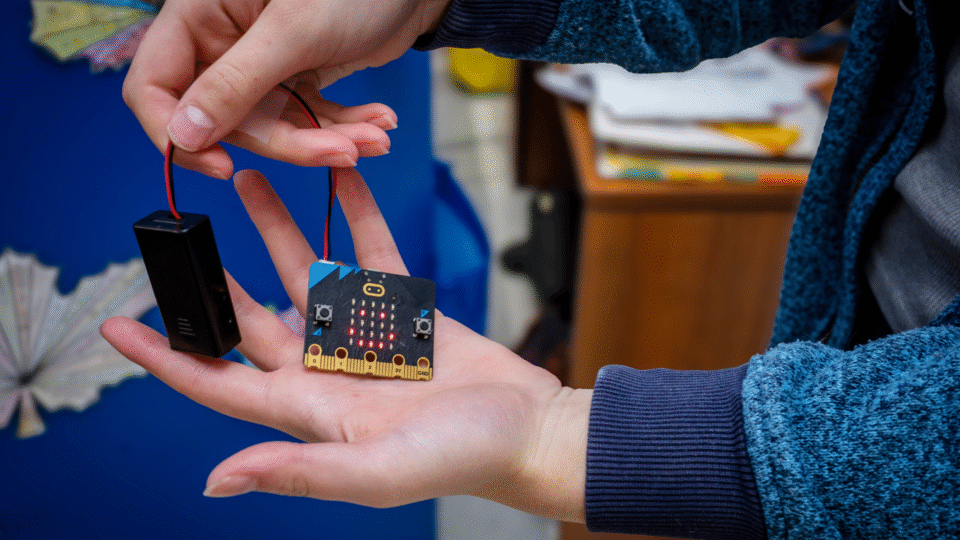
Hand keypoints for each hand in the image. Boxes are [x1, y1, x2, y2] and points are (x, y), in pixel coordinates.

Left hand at [100, 168, 589, 521]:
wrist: (526, 428)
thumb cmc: (460, 458)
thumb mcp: (376, 472)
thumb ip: (300, 471)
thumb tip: (216, 481)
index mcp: (308, 408)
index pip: (218, 381)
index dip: (167, 357)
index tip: (118, 326)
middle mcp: (325, 368)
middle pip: (253, 316)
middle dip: (216, 277)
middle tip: (181, 232)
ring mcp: (363, 333)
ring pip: (306, 270)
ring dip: (277, 227)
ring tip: (249, 182)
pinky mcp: (403, 306)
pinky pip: (370, 251)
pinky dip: (356, 214)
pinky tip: (341, 179)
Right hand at [122, 0, 448, 178]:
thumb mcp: (294, 32)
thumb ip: (236, 84)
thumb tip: (183, 134)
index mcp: (199, 17)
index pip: (154, 87)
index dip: (175, 133)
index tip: (221, 165)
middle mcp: (221, 44)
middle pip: (226, 121)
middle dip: (291, 142)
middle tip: (346, 150)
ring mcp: (260, 66)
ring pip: (273, 128)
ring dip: (328, 139)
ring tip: (377, 136)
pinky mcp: (296, 80)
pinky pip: (306, 120)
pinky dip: (342, 127)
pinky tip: (378, 123)